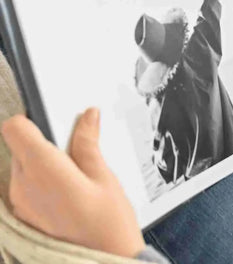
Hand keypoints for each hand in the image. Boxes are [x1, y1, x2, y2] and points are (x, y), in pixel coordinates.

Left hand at [1, 110, 144, 257]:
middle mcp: (23, 185)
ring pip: (21, 167)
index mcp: (44, 169)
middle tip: (76, 155)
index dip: (32, 120)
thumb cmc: (108, 225)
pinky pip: (24, 188)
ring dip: (42, 165)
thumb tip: (87, 116)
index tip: (53, 122)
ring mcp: (19, 203)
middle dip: (43, 144)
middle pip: (19, 147)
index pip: (15, 128)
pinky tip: (67, 196)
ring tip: (75, 179)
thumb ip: (88, 144)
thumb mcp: (105, 178)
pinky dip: (40, 185)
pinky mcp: (21, 217)